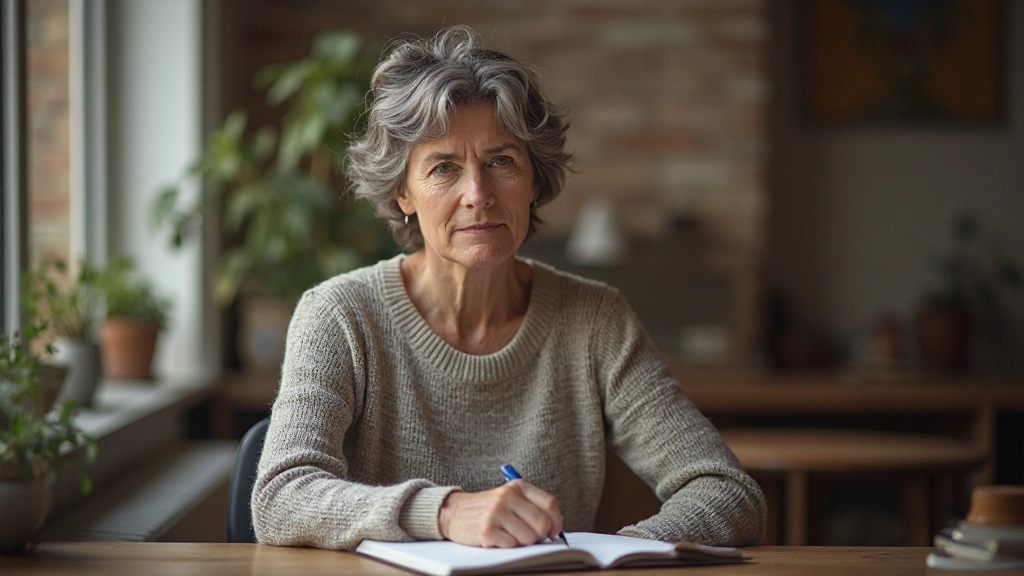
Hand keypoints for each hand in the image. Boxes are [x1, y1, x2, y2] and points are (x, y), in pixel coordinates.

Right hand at [438, 479, 564, 547]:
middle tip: (530, 537)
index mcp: (518, 486)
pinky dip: (507, 546)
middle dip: (540, 536)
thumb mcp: (510, 497)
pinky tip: (497, 538)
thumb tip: (555, 528)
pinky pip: (511, 545)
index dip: (556, 521)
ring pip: (528, 537)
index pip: (550, 504)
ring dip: (522, 542)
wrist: (454, 511)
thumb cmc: (488, 508)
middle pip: (542, 523)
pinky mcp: (486, 529)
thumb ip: (532, 506)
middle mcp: (507, 496)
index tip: (553, 532)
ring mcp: (496, 512)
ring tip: (509, 535)